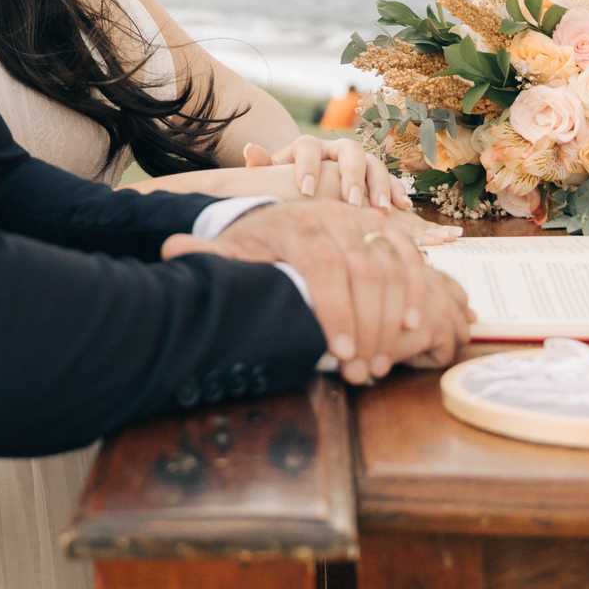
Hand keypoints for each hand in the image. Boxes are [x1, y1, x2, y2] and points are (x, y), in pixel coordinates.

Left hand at [163, 202, 472, 382]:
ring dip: (392, 318)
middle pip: (364, 270)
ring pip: (391, 266)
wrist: (282, 214)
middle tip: (362, 374)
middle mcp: (335, 217)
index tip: (341, 353)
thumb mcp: (232, 249)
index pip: (326, 265)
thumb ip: (208, 255)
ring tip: (381, 364)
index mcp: (297, 223)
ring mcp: (363, 221)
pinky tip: (409, 328)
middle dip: (367, 328)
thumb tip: (172, 250)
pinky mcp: (384, 229)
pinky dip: (416, 290)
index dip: (337, 310)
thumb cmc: (256, 243)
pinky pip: (409, 258)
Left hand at [242, 135, 410, 212]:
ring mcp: (358, 161)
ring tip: (381, 209)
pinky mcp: (374, 175)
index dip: (307, 166)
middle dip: (351, 175)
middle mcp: (335, 149)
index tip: (305, 192)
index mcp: (307, 147)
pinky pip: (390, 177)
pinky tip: (402, 207)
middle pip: (349, 150)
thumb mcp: (272, 177)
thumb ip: (261, 166)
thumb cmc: (287, 183)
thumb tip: (250, 150)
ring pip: (373, 163)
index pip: (307, 146)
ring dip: (379, 185)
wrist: (307, 181)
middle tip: (351, 201)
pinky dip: (396, 190)